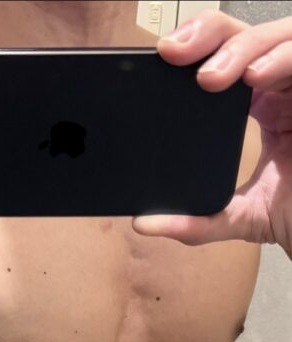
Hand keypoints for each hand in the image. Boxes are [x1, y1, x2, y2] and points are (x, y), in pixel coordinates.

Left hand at [131, 9, 291, 260]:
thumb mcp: (243, 218)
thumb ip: (197, 222)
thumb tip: (145, 223)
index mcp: (261, 106)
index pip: (224, 61)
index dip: (195, 51)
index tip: (162, 60)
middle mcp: (283, 88)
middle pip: (244, 36)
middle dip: (206, 36)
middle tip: (174, 55)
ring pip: (276, 35)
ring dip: (240, 47)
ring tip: (210, 77)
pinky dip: (282, 56)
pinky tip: (256, 76)